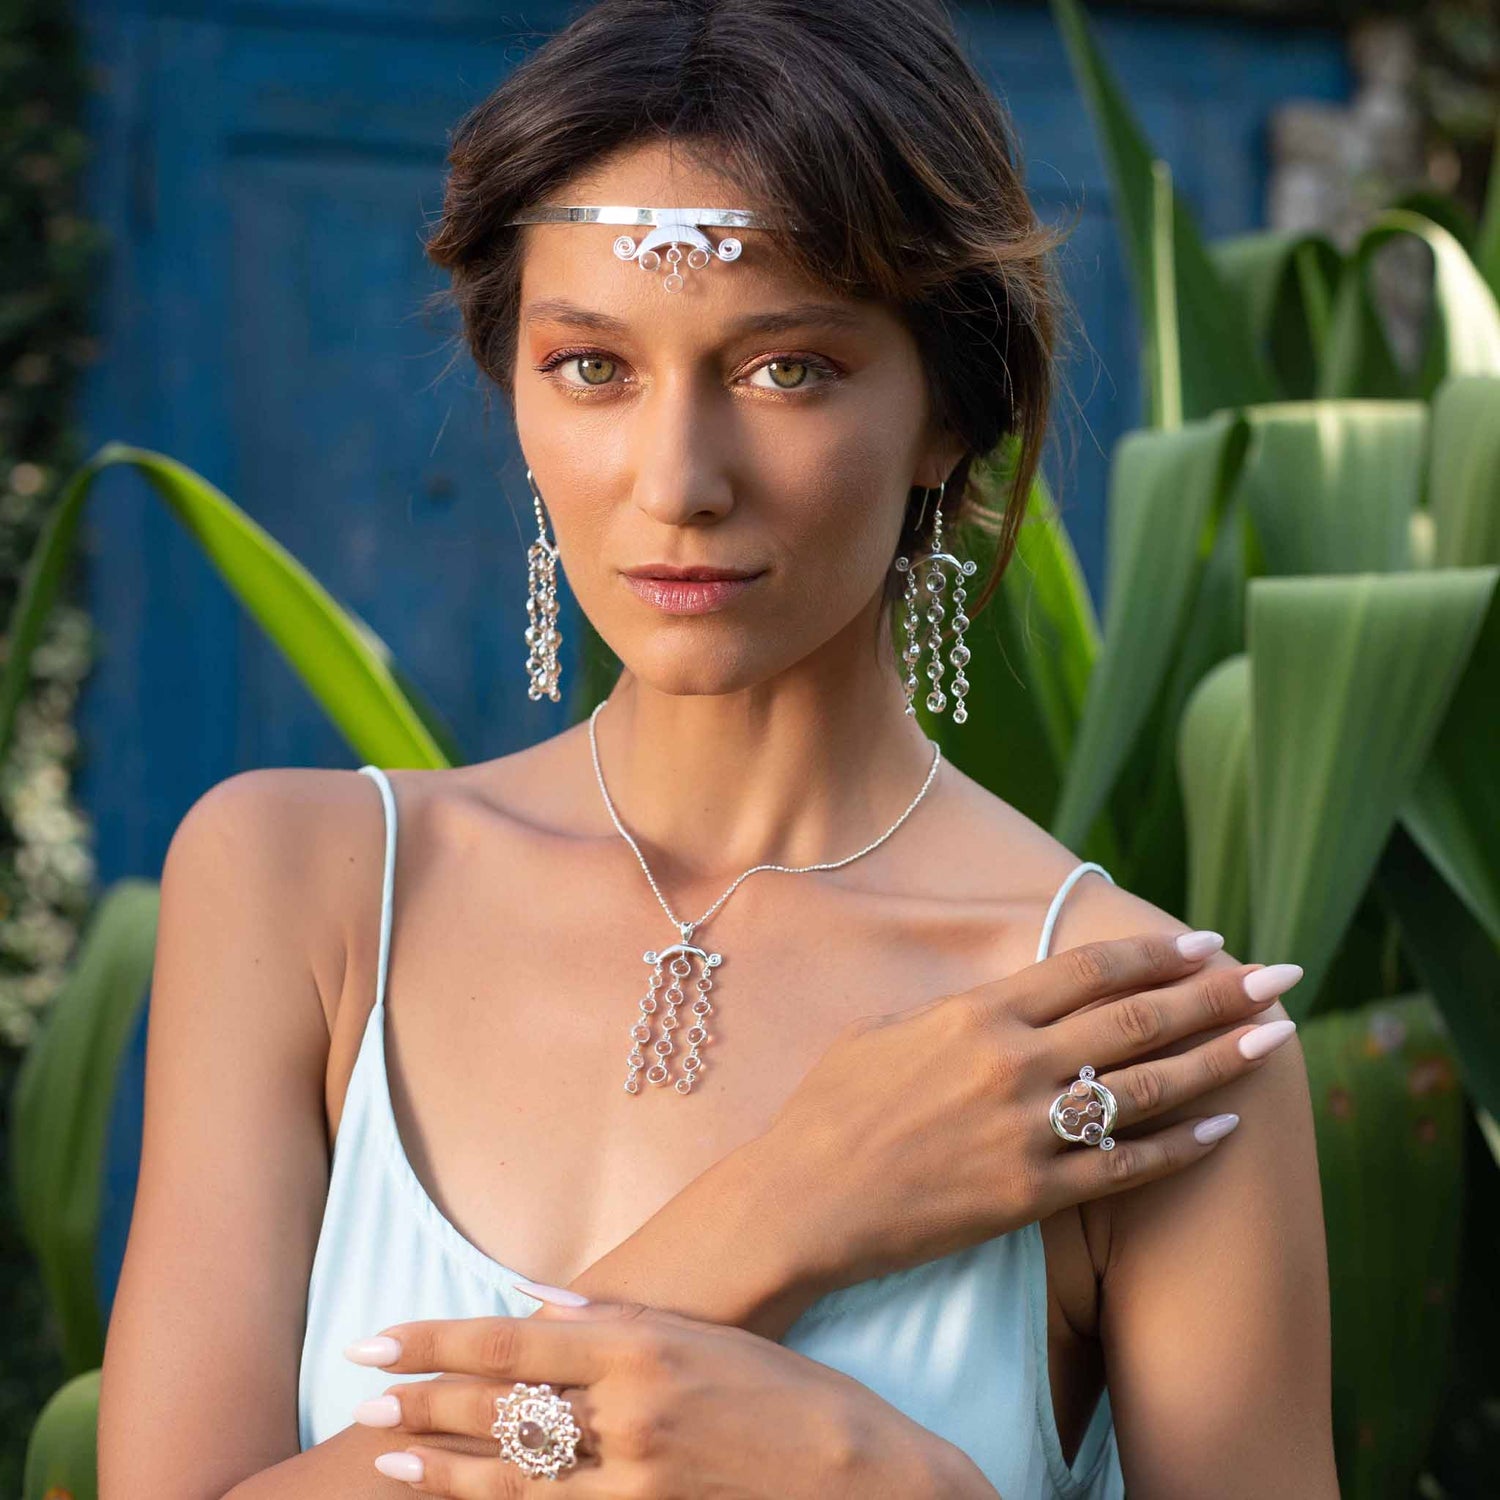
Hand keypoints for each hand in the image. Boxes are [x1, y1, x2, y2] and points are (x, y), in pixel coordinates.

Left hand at [343, 1299, 976, 1498]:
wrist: (863, 1482)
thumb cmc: (791, 1395)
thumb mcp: (708, 1335)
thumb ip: (617, 1314)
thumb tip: (536, 1294)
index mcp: (643, 1347)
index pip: (513, 1338)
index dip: (436, 1338)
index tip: (379, 1338)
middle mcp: (629, 1413)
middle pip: (500, 1407)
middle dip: (422, 1401)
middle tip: (362, 1399)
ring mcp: (636, 1481)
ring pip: (511, 1477)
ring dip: (439, 1470)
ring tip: (384, 1461)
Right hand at [758, 929, 1302, 1293]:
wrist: (802, 1199)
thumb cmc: (831, 1107)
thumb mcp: (884, 1031)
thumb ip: (956, 1012)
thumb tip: (1008, 998)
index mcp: (977, 1013)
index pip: (1090, 970)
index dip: (1156, 952)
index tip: (1208, 944)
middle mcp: (1012, 1063)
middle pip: (1139, 1018)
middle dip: (1219, 994)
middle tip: (1280, 978)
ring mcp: (1026, 1131)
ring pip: (1147, 1088)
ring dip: (1221, 1059)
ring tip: (1276, 1039)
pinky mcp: (1030, 1196)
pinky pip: (1124, 1169)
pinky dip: (1180, 1148)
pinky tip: (1226, 1129)